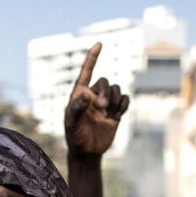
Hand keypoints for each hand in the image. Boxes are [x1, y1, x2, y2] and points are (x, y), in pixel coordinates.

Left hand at [64, 43, 129, 157]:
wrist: (87, 152)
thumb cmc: (75, 137)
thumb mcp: (71, 124)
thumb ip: (76, 109)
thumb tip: (85, 96)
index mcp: (79, 94)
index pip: (86, 71)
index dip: (92, 57)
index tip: (99, 44)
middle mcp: (92, 96)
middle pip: (104, 81)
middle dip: (105, 92)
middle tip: (101, 107)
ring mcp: (104, 103)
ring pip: (116, 89)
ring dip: (115, 98)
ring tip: (110, 112)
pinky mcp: (115, 112)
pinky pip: (124, 99)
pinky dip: (123, 104)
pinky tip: (117, 114)